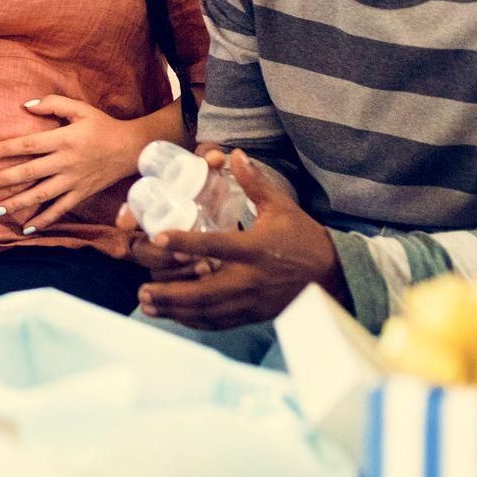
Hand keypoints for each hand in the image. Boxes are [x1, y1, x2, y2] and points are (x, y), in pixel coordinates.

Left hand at [0, 95, 140, 234]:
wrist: (132, 149)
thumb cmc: (102, 126)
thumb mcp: (80, 108)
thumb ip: (53, 104)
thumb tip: (26, 105)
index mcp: (64, 139)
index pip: (28, 145)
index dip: (5, 149)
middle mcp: (66, 162)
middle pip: (29, 173)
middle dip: (2, 180)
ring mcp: (73, 181)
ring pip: (40, 196)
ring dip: (15, 204)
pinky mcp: (81, 194)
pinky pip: (60, 210)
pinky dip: (43, 221)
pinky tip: (26, 228)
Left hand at [135, 150, 344, 329]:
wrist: (334, 276)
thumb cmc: (304, 238)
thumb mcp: (281, 207)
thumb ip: (254, 183)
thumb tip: (234, 153)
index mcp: (253, 249)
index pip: (212, 246)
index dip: (183, 243)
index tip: (158, 239)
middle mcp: (249, 279)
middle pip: (203, 291)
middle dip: (171, 294)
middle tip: (142, 291)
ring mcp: (251, 301)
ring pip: (208, 311)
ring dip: (176, 311)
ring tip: (149, 306)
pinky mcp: (254, 315)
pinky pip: (220, 323)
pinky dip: (196, 321)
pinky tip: (177, 317)